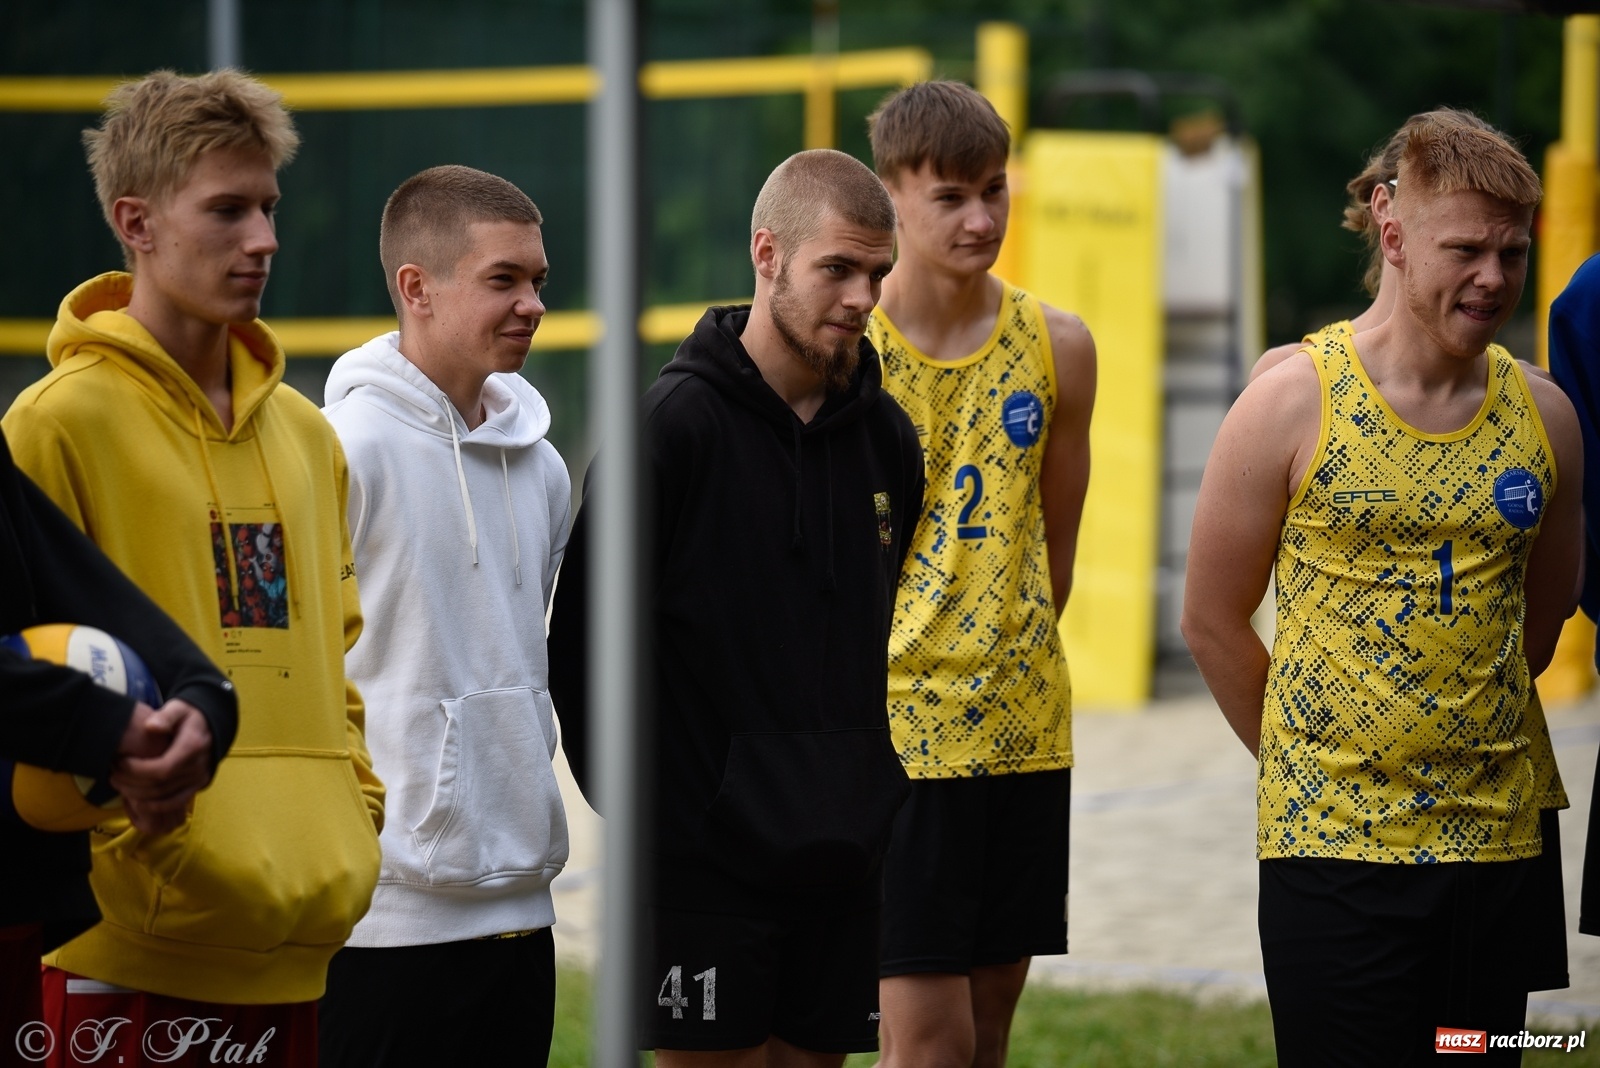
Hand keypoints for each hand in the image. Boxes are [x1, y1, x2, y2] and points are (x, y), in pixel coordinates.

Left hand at [110, 700, 214, 835]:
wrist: (211, 728)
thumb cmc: (189, 717)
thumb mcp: (179, 708)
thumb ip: (165, 716)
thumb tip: (151, 727)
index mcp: (193, 747)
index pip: (162, 769)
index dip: (136, 770)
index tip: (119, 762)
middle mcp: (197, 767)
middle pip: (159, 786)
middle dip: (131, 783)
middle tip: (113, 774)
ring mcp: (198, 780)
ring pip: (163, 798)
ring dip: (137, 795)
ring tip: (119, 784)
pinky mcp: (196, 788)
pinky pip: (173, 804)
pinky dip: (152, 806)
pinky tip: (135, 799)